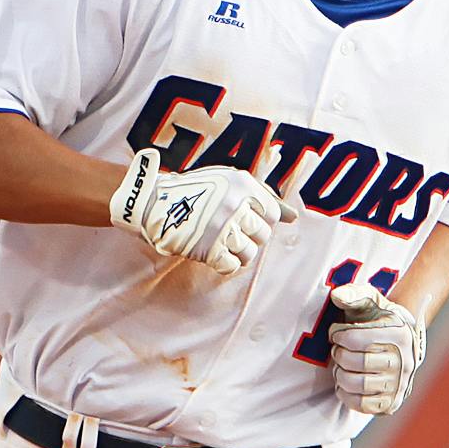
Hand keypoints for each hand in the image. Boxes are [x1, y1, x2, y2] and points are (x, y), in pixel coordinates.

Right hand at [110, 148, 296, 274]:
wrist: (154, 202)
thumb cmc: (197, 190)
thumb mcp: (230, 181)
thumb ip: (264, 197)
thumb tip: (293, 217)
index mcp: (243, 185)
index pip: (272, 213)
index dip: (261, 219)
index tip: (246, 219)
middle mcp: (235, 205)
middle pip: (263, 235)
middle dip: (251, 236)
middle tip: (232, 230)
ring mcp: (222, 228)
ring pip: (250, 253)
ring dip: (239, 252)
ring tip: (224, 243)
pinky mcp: (209, 249)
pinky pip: (233, 266)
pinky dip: (226, 263)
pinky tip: (217, 253)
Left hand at [328, 284, 425, 414]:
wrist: (400, 343)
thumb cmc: (379, 319)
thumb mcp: (370, 301)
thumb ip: (353, 294)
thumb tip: (336, 296)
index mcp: (399, 334)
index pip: (355, 338)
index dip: (338, 335)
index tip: (336, 333)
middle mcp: (404, 361)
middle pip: (355, 362)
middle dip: (338, 354)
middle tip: (337, 349)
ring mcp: (399, 385)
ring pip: (356, 384)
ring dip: (340, 374)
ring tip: (341, 365)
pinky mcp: (390, 403)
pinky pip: (361, 404)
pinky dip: (345, 393)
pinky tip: (346, 381)